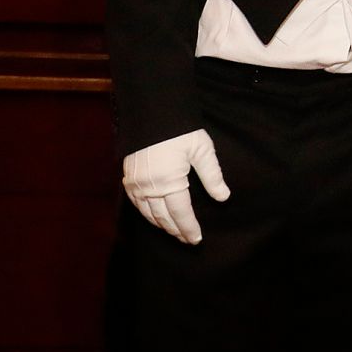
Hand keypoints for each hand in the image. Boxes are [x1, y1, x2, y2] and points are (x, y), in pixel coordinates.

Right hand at [122, 129, 229, 244]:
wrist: (151, 112)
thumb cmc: (180, 130)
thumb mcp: (201, 149)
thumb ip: (212, 175)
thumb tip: (224, 197)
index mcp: (170, 182)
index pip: (181, 213)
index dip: (189, 228)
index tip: (196, 239)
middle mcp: (150, 187)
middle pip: (164, 217)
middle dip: (177, 230)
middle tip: (188, 239)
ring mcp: (136, 184)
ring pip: (148, 214)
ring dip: (162, 225)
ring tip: (174, 231)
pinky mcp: (128, 178)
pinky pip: (136, 204)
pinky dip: (147, 214)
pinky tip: (154, 217)